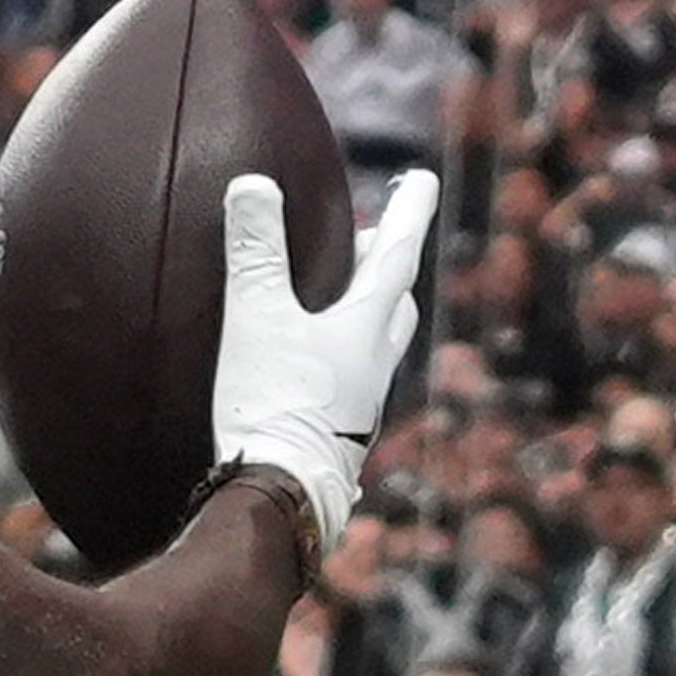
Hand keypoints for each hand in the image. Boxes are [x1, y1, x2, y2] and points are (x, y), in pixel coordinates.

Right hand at [204, 167, 447, 545]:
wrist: (282, 497)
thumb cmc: (275, 404)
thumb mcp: (257, 319)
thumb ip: (255, 252)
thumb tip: (253, 184)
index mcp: (367, 323)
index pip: (397, 253)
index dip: (408, 212)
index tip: (422, 178)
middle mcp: (378, 360)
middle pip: (397, 301)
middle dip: (385, 265)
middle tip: (368, 239)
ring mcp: (364, 401)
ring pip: (381, 343)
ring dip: (368, 314)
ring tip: (340, 301)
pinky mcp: (343, 433)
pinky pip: (355, 380)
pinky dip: (344, 357)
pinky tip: (316, 368)